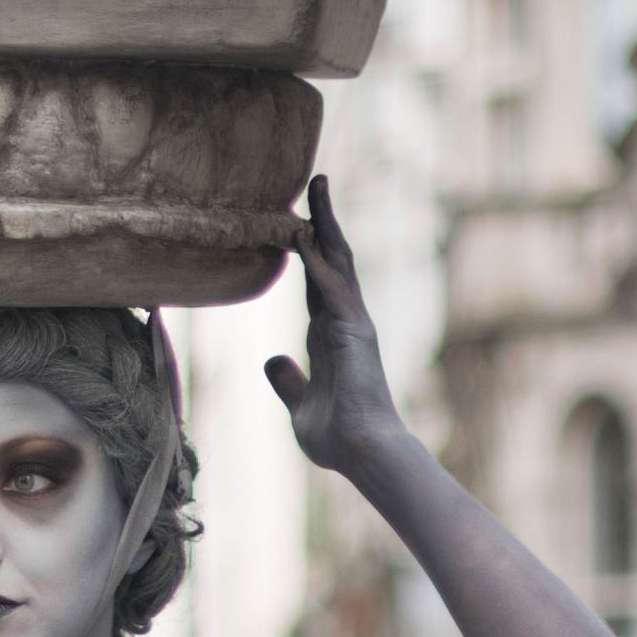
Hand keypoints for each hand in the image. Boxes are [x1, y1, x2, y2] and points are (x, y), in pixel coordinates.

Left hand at [266, 175, 410, 478]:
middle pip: (332, 259)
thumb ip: (288, 380)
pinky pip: (332, 287)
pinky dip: (317, 260)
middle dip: (322, 220)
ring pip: (338, 261)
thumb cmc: (338, 437)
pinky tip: (302, 234)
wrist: (364, 453)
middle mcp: (346, 322)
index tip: (294, 223)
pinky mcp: (353, 331)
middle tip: (315, 182)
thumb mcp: (300, 404)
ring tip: (316, 186)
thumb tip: (272, 360)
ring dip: (325, 223)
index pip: (316, 282)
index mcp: (331, 336)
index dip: (305, 251)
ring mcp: (353, 323)